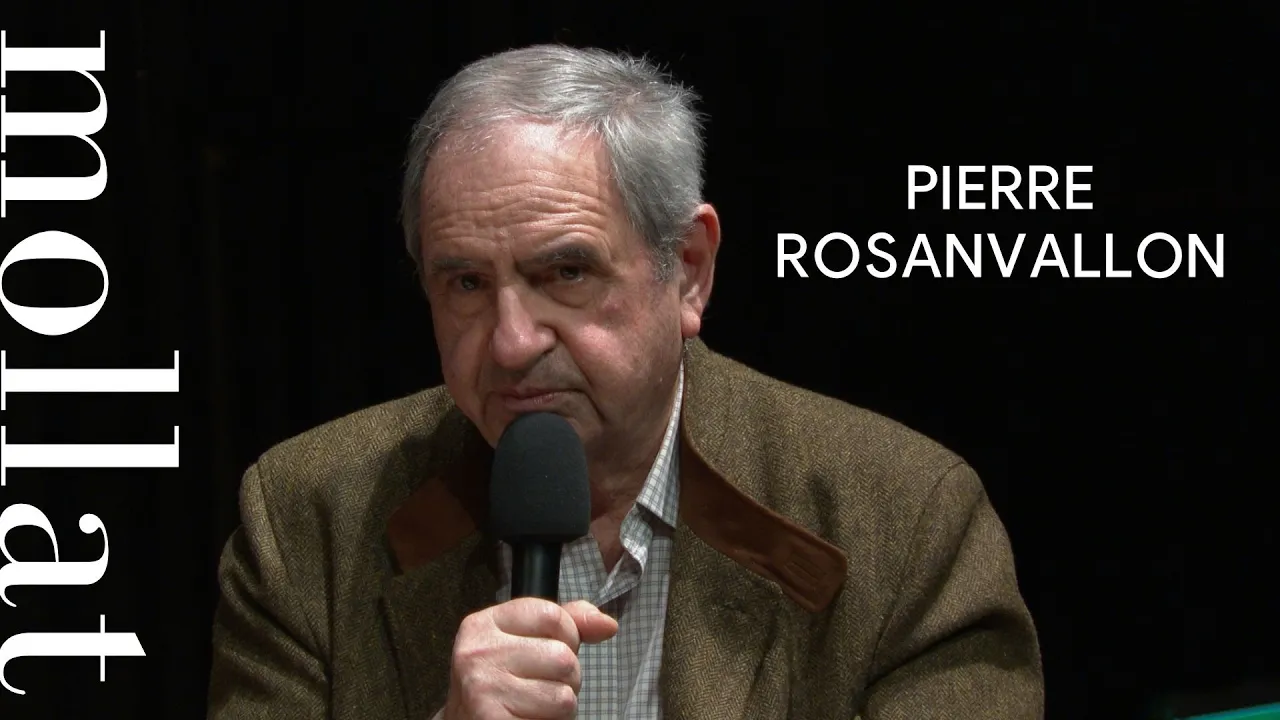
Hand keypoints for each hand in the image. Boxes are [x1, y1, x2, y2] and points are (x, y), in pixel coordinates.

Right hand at [442, 597, 618, 719]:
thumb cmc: (501, 684)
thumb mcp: (524, 642)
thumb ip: (566, 625)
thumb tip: (607, 625)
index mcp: (483, 624)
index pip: (552, 615)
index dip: (568, 636)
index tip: (549, 651)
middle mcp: (478, 653)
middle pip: (563, 656)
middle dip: (566, 677)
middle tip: (540, 687)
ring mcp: (483, 688)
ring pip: (564, 694)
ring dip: (560, 706)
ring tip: (535, 706)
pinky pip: (555, 719)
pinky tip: (529, 718)